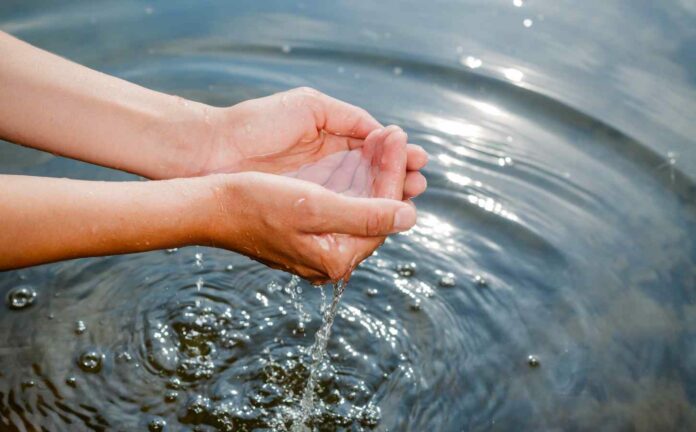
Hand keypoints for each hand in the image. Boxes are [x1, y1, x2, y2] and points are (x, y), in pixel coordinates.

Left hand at [201, 87, 427, 199]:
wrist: (213, 154)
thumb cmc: (258, 125)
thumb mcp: (310, 108)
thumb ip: (351, 118)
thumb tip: (386, 133)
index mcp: (331, 144)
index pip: (372, 155)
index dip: (393, 157)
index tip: (413, 154)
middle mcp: (327, 174)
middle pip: (372, 180)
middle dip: (396, 178)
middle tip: (418, 177)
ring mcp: (317, 197)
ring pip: (362, 200)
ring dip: (387, 196)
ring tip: (411, 188)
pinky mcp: (306, 216)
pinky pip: (342, 216)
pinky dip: (364, 212)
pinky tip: (383, 207)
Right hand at [207, 127, 414, 282]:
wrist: (209, 204)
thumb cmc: (256, 203)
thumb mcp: (315, 207)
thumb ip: (366, 215)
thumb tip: (410, 218)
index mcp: (337, 258)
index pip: (384, 216)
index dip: (395, 176)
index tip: (399, 140)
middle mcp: (331, 257)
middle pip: (375, 212)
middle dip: (387, 172)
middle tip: (397, 136)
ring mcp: (318, 245)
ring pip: (360, 205)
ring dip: (373, 172)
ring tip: (384, 138)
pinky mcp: (306, 230)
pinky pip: (342, 203)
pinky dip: (353, 178)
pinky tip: (359, 155)